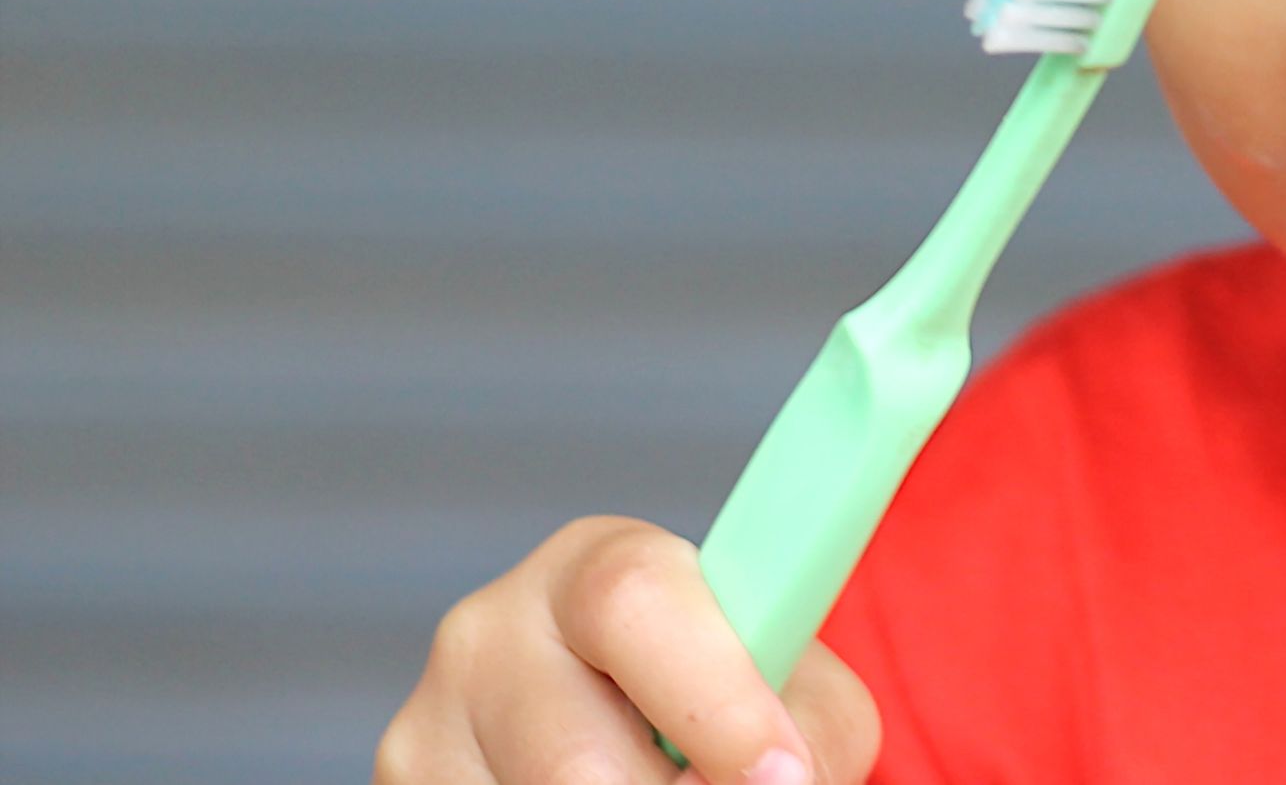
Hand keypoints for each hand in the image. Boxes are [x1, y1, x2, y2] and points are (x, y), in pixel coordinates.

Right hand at [375, 516, 879, 784]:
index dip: (715, 702)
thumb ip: (810, 722)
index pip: (633, 603)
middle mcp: (489, 633)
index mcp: (594, 569)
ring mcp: (429, 722)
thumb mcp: (793, 685)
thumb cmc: (732, 700)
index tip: (781, 774)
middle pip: (576, 759)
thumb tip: (784, 781)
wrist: (634, 724)